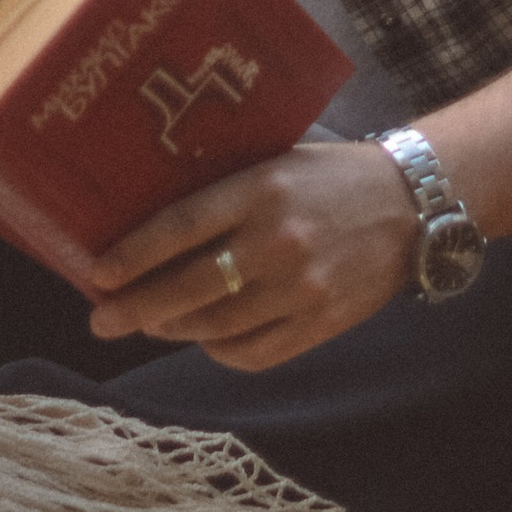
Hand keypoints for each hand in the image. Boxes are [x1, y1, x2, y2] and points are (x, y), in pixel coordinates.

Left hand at [83, 140, 419, 370]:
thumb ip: (228, 188)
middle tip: (101, 320)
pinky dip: (220, 350)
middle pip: (190, 286)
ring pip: (216, 325)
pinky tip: (205, 339)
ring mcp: (301, 287)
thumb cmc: (334, 174)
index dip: (133, 255)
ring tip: (148, 324)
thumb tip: (157, 216)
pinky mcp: (322, 322)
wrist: (414, 204)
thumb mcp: (278, 159)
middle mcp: (278, 241)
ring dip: (173, 329)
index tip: (97, 274)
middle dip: (136, 308)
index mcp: (263, 189)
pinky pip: (255, 352)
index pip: (181, 226)